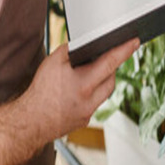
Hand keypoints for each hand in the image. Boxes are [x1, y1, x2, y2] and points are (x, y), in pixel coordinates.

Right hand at [23, 38, 139, 143]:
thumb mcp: (52, 62)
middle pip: (111, 79)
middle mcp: (90, 100)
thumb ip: (70, 50)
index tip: (136, 41)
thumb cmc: (40, 92)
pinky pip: (94, 103)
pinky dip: (92, 94)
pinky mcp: (83, 121)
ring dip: (102, 80)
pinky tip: (81, 89)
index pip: (111, 62)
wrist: (29, 123)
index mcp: (84, 83)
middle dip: (111, 67)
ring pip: (104, 93)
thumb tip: (83, 45)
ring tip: (92, 71)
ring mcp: (88, 113)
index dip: (125, 50)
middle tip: (107, 56)